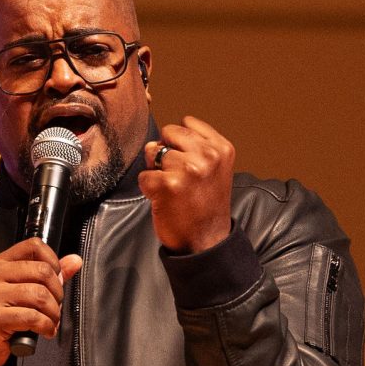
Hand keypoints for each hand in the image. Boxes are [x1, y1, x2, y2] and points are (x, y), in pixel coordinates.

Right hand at [0, 239, 81, 365]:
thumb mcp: (19, 289)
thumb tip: (75, 261)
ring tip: (51, 321)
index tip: (57, 279)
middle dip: (57, 293)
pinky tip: (45, 331)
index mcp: (0, 263)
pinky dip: (46, 326)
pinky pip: (32, 317)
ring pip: (39, 295)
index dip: (53, 261)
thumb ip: (46, 275)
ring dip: (54, 313)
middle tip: (56, 307)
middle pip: (42, 272)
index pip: (33, 246)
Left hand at [139, 115, 235, 253]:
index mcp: (221, 148)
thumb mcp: (216, 169)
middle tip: (176, 176)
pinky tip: (163, 200)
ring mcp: (187, 169)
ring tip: (171, 189)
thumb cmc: (206, 205)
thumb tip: (160, 139)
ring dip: (155, 170)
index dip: (179, 142)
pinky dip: (148, 189)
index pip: (187, 123)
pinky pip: (143, 176)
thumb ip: (197, 147)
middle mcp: (207, 155)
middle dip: (165, 152)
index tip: (187, 162)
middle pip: (168, 133)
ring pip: (152, 152)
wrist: (206, 241)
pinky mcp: (167, 185)